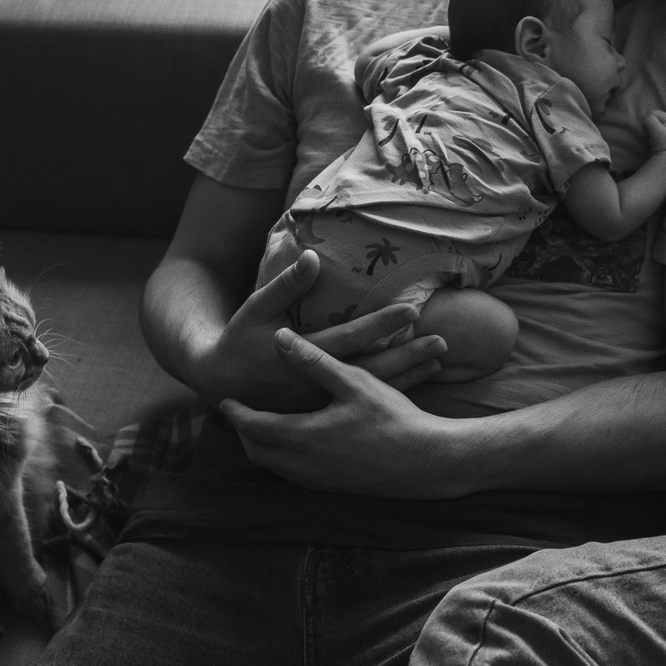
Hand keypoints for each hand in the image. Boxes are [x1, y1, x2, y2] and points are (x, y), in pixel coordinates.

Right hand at [193, 250, 443, 411]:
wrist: (223, 388)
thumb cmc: (240, 342)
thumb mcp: (256, 310)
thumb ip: (286, 285)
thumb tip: (312, 257)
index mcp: (304, 356)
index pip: (351, 337)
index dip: (381, 325)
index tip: (412, 312)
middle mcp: (319, 382)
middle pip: (373, 368)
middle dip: (408, 354)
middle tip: (442, 341)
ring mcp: (325, 399)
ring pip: (374, 388)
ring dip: (408, 374)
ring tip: (440, 360)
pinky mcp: (327, 408)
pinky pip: (366, 400)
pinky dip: (395, 390)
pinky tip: (418, 381)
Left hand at [219, 328, 459, 496]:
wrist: (426, 462)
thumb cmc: (392, 418)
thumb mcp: (353, 382)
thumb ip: (313, 361)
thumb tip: (280, 338)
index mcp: (303, 436)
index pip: (253, 426)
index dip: (236, 412)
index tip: (226, 399)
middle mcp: (303, 465)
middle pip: (257, 452)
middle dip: (244, 433)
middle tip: (240, 414)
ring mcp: (318, 481)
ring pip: (274, 467)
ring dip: (263, 448)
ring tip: (264, 427)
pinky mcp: (333, 488)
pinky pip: (294, 476)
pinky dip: (284, 460)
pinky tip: (296, 445)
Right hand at [643, 109, 665, 154]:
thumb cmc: (663, 144)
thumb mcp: (657, 131)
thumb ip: (651, 120)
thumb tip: (645, 117)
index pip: (652, 112)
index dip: (648, 120)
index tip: (652, 131)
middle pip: (652, 116)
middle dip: (649, 123)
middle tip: (652, 133)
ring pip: (651, 121)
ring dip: (649, 127)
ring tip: (653, 136)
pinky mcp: (662, 131)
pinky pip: (652, 126)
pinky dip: (650, 131)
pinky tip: (653, 137)